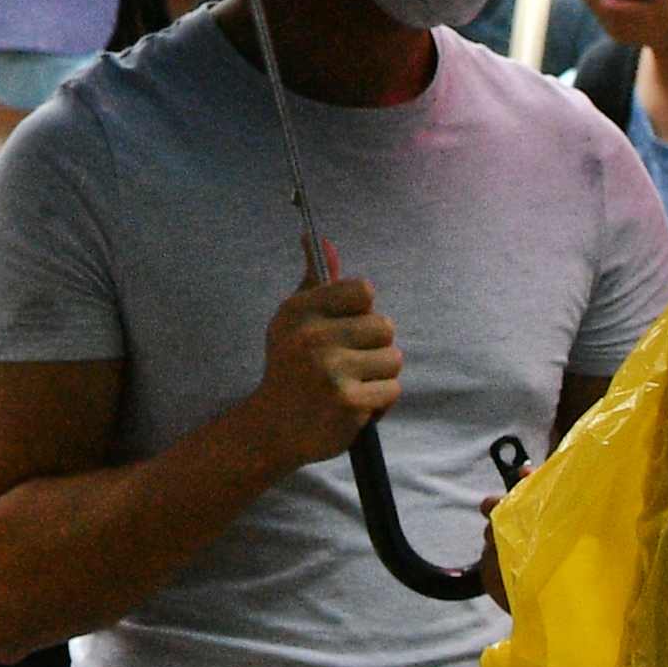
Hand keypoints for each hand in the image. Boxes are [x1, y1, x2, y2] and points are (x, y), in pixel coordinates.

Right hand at [236, 248, 403, 476]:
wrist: (274, 427)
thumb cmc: (289, 367)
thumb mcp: (293, 320)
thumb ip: (314, 281)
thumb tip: (320, 239)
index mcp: (300, 310)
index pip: (363, 290)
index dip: (361, 310)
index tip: (346, 327)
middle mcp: (313, 336)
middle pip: (385, 325)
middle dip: (375, 346)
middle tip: (350, 361)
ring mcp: (331, 370)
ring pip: (393, 359)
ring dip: (380, 375)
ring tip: (353, 383)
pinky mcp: (349, 403)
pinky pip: (392, 390)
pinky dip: (380, 401)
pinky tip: (355, 404)